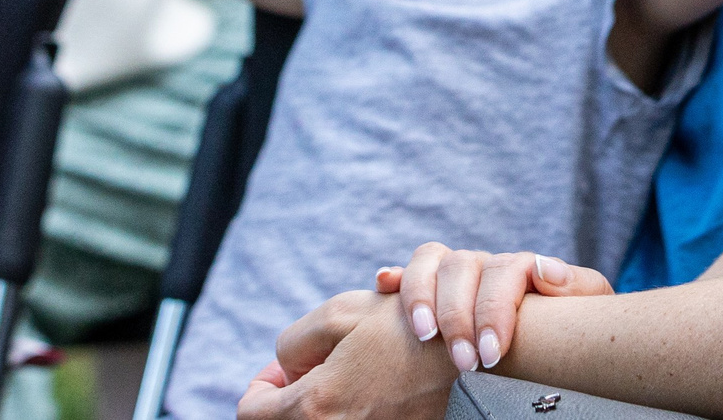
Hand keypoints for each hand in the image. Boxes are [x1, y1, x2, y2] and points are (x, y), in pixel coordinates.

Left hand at [238, 288, 455, 419]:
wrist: (470, 352)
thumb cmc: (406, 328)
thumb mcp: (340, 313)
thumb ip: (294, 340)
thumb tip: (286, 369)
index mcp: (314, 406)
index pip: (252, 410)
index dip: (262, 384)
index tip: (281, 370)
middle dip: (290, 394)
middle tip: (312, 369)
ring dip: (321, 402)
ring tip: (346, 375)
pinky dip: (349, 411)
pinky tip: (370, 388)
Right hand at [381, 244, 612, 371]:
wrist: (555, 338)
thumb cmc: (569, 325)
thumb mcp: (586, 307)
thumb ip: (578, 286)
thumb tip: (549, 274)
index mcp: (521, 267)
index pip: (509, 269)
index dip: (497, 309)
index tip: (494, 353)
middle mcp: (485, 265)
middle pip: (464, 266)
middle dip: (460, 318)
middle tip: (467, 362)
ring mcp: (455, 273)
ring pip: (430, 261)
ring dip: (423, 296)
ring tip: (426, 335)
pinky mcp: (428, 290)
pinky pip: (406, 271)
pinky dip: (396, 277)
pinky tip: (384, 285)